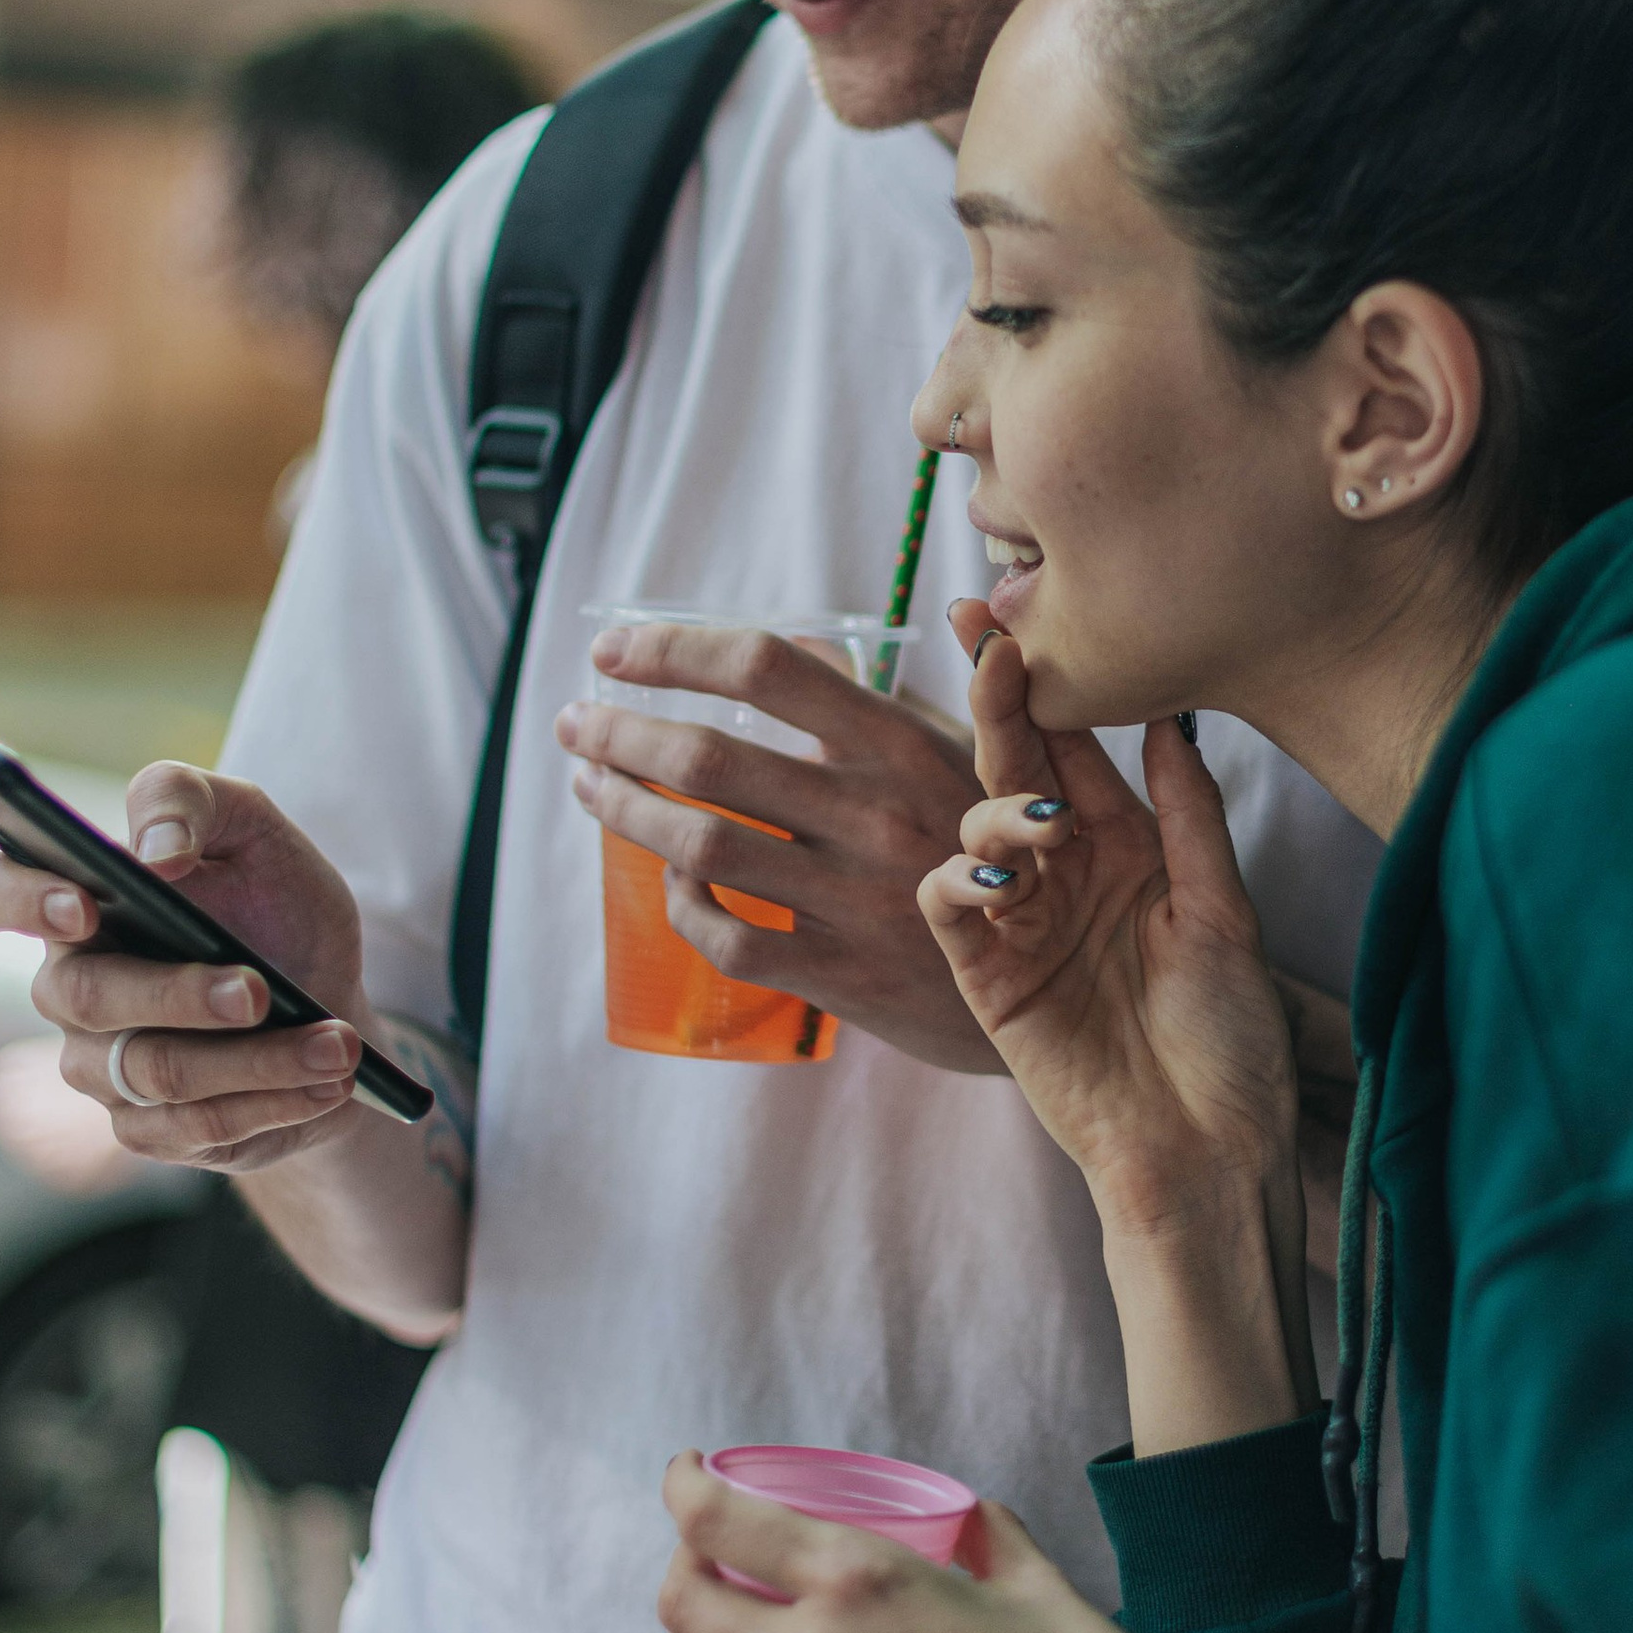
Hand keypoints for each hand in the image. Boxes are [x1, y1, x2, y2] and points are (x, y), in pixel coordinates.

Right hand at [0, 764, 367, 1172]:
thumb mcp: (258, 831)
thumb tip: (155, 850)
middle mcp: (71, 988)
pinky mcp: (148, 1129)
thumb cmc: (278, 909)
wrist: (332, 1007)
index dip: (17, 900)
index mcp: (76, 901)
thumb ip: (195, 801)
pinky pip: (196, 1127)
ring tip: (334, 1044)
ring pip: (155, 1072)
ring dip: (258, 1060)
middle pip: (88, 998)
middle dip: (183, 995)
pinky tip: (328, 1083)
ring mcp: (100, 1066)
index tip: (83, 904)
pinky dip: (274, 1101)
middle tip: (261, 991)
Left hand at [560, 620, 1001, 1072]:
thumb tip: (810, 646)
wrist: (1057, 985)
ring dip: (624, 808)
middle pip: (709, 757)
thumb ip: (886, 702)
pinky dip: (683, 903)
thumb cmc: (999, 851)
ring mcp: (856, 897)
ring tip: (588, 785)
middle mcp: (873, 813)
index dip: (676, 650)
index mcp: (901, 742)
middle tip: (574, 723)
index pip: (766, 668)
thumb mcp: (969, 758)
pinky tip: (671, 877)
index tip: (615, 650)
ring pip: (699, 845)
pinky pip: (728, 937)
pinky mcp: (842, 973)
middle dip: (619, 733)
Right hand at [918, 611, 1311, 1448]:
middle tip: (989, 643)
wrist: (1206, 1150)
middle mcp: (1066, 872)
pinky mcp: (988, 977)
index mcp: (1126, 847)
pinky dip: (961, 876)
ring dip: (1001, 806)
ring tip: (1047, 823)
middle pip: (1016, 768)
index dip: (1046, 682)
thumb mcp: (1224, 913)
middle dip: (999, 704)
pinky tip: (999, 874)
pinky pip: (949, 904)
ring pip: (978, 827)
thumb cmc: (1227, 1042)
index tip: (1016, 614)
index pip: (1073, 746)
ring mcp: (1022, 921)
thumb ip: (1188, 816)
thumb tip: (1168, 716)